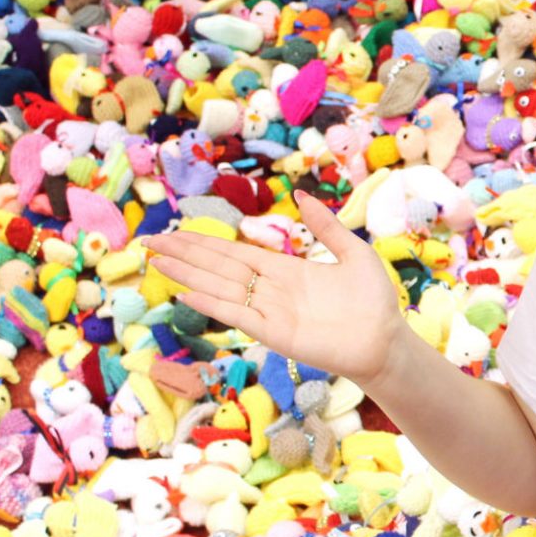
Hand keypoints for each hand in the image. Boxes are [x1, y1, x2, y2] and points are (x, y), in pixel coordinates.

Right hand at [142, 191, 406, 385]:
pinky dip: (212, 304)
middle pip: (218, 267)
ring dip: (188, 274)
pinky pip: (237, 316)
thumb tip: (302, 195)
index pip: (234, 252)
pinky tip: (186, 292)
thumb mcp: (352, 253)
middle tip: (149, 241)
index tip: (174, 231)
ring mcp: (270, 312)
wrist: (386, 341)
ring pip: (220, 288)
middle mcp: (271, 290)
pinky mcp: (275, 333)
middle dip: (184, 254)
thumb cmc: (373, 302)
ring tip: (157, 261)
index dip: (203, 243)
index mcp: (285, 270)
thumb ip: (326, 226)